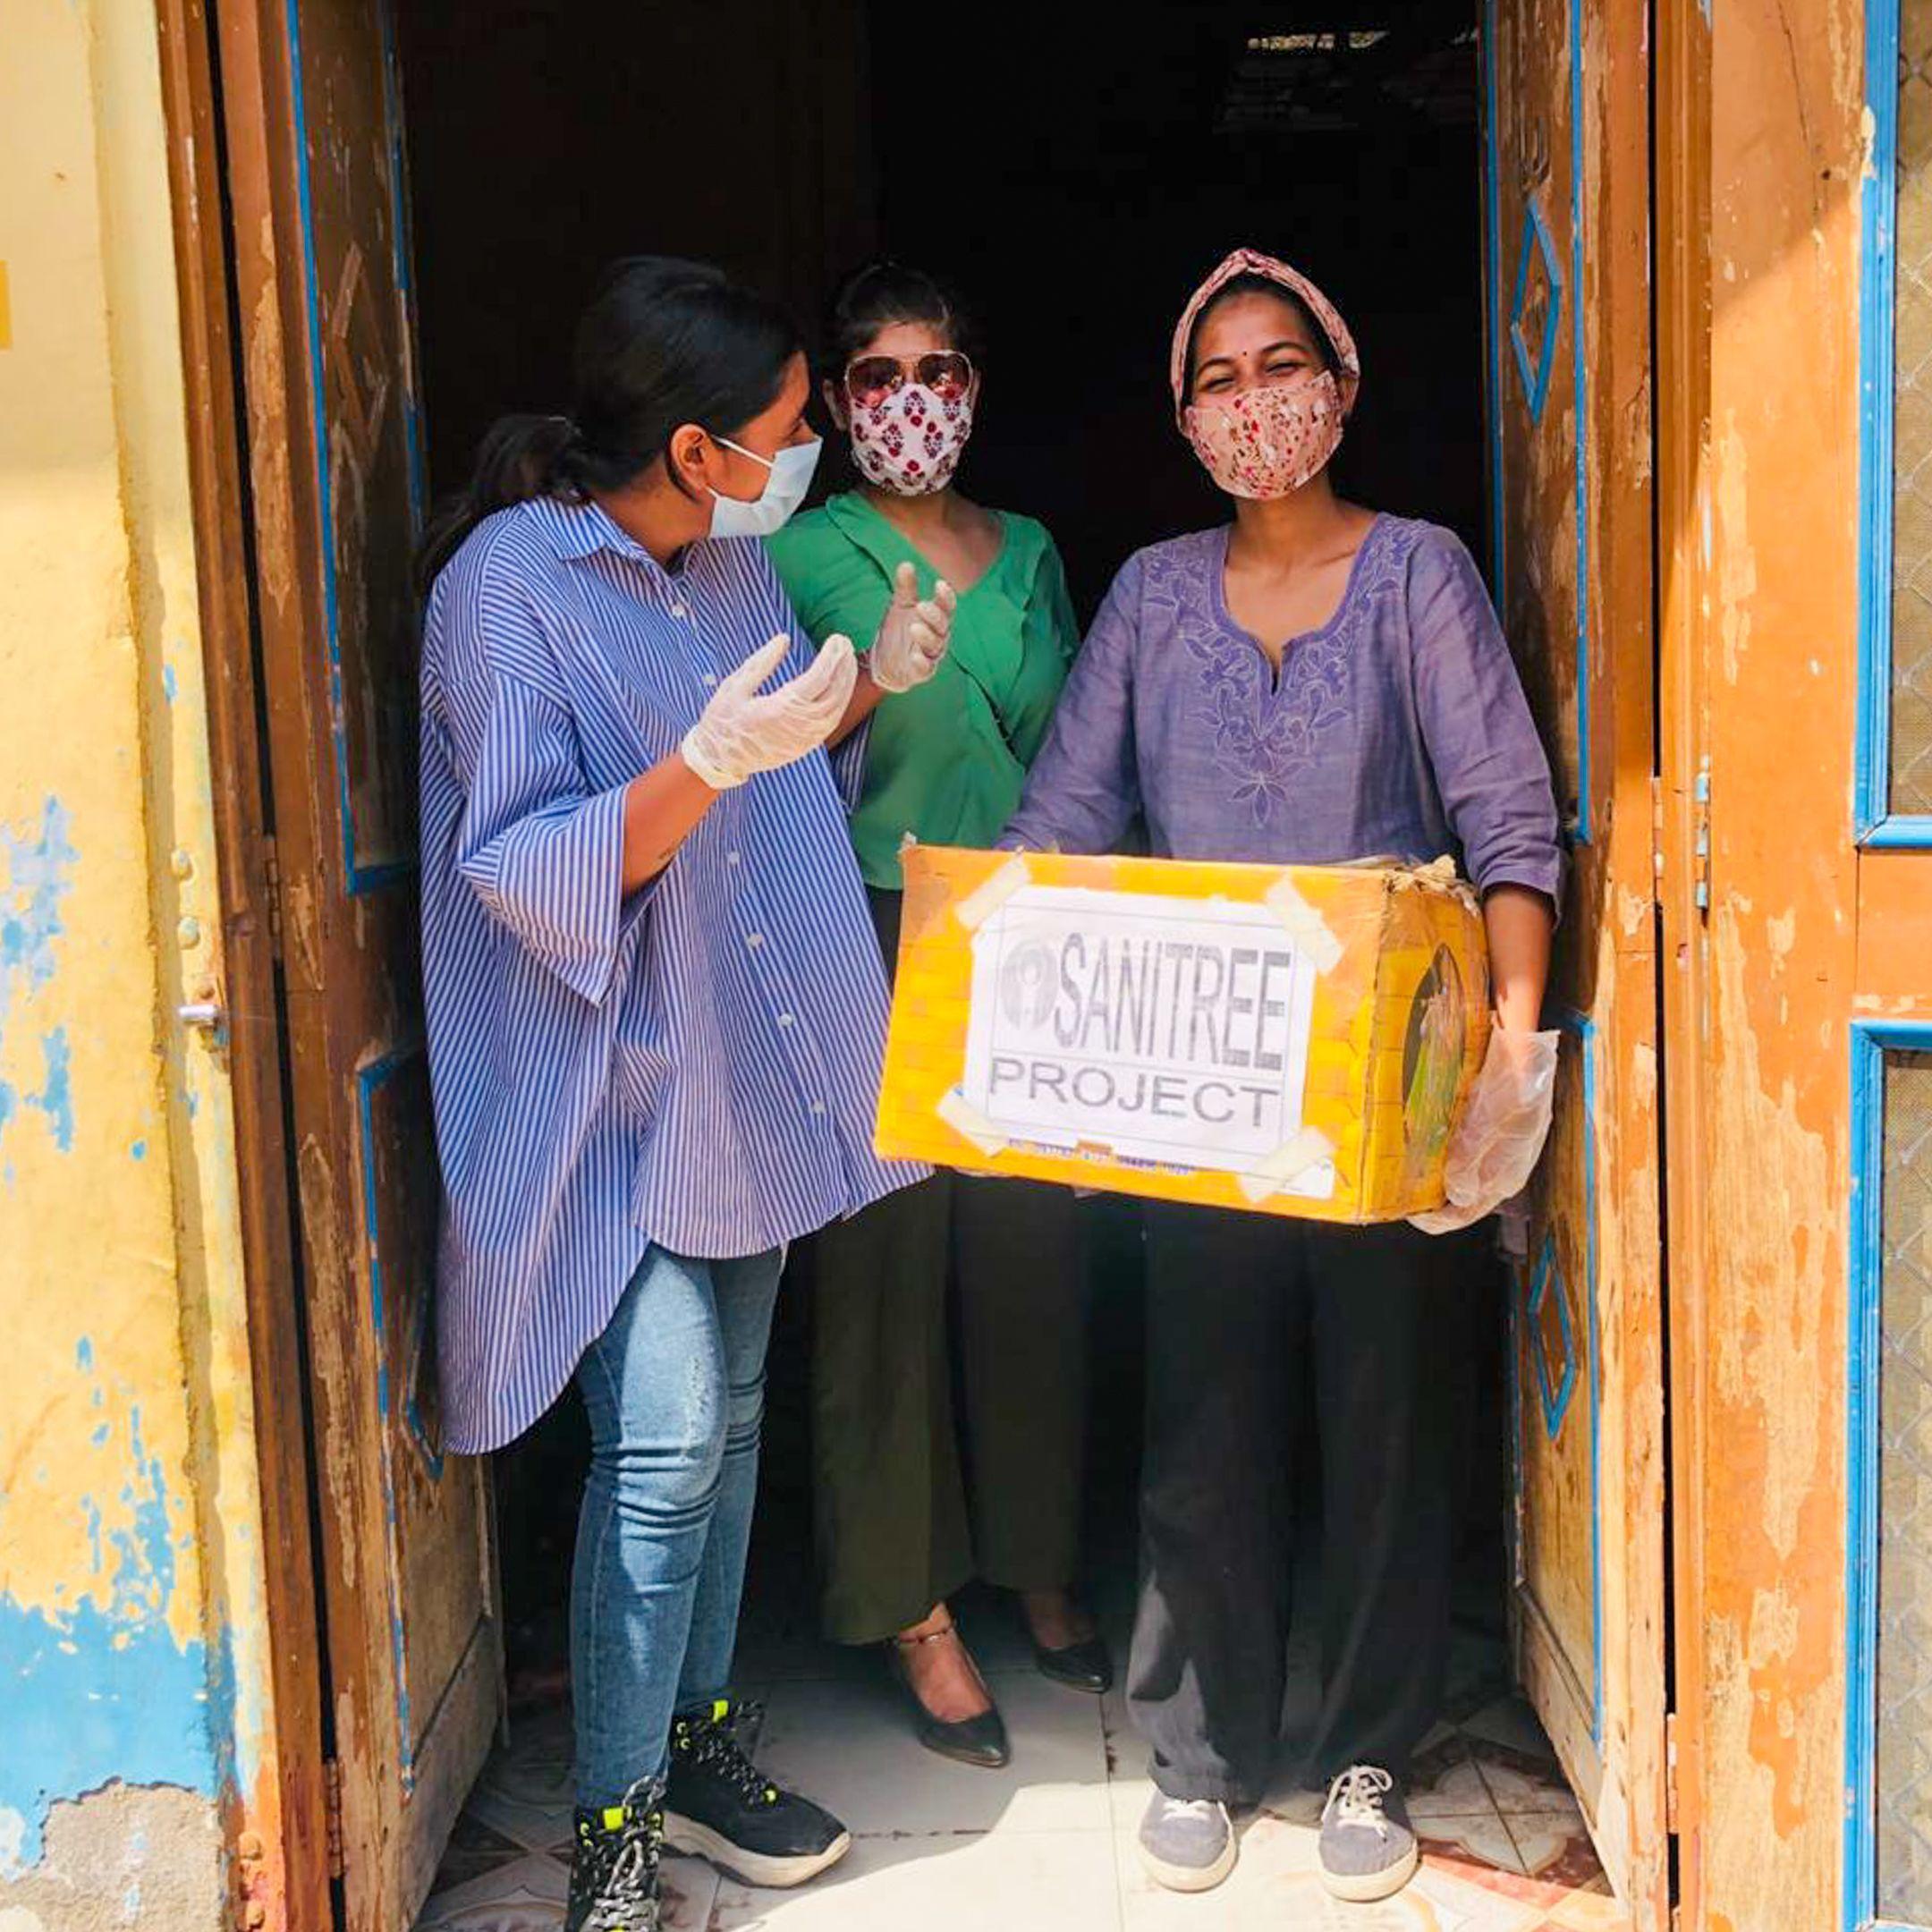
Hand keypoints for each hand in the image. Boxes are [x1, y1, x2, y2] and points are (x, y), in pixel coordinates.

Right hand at [680, 632, 858, 789]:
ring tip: (847, 660)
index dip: (831, 658)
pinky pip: (831, 722)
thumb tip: (784, 639)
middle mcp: (796, 727)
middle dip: (843, 667)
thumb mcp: (734, 686)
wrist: (720, 760)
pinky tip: (842, 686)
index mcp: (777, 710)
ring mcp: (804, 740)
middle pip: (833, 693)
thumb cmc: (723, 720)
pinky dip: (841, 701)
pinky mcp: (805, 746)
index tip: (836, 639)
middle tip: (846, 644)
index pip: (817, 680)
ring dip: (846, 683)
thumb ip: (760, 662)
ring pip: (837, 709)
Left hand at [868, 560, 955, 692]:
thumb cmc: (898, 630)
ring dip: (927, 636)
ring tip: (914, 628)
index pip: (947, 606)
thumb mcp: (900, 606)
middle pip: (943, 625)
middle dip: (934, 616)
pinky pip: (926, 668)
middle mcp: (938, 636)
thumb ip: (905, 588)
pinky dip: (922, 663)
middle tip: (921, 606)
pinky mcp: (922, 672)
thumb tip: (906, 564)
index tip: (939, 584)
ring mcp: (931, 655)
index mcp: (936, 618)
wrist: (885, 661)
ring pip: (936, 646)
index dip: (946, 596)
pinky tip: (914, 655)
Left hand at [1409, 1026, 1559, 1234]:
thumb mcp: (1491, 1125)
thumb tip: (1455, 1196)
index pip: (1466, 1213)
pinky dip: (1441, 1159)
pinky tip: (1424, 1148)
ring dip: (1434, 1182)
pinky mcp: (1490, 1133)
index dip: (1435, 1220)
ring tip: (1407, 1175)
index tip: (1408, 1214)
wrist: (1527, 1052)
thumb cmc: (1512, 1087)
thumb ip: (1472, 1160)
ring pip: (1461, 1179)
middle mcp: (1500, 1170)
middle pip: (1461, 1200)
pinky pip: (1463, 1157)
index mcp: (1504, 1176)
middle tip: (1401, 1196)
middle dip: (1431, 1202)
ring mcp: (1497, 1152)